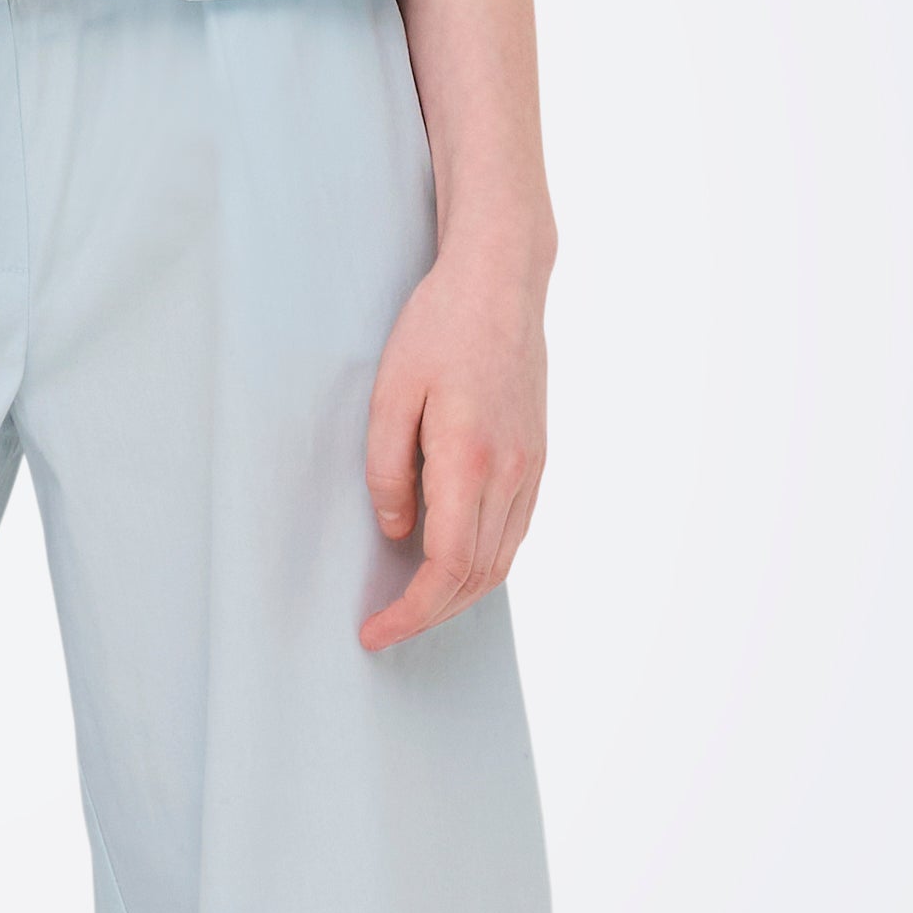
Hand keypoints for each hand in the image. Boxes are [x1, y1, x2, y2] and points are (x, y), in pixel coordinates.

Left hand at [361, 238, 548, 651]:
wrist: (502, 280)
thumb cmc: (439, 326)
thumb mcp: (390, 392)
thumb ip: (387, 469)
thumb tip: (397, 530)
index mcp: (470, 459)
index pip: (446, 567)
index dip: (411, 612)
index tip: (375, 632)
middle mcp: (511, 473)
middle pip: (477, 577)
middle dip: (430, 615)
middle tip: (385, 629)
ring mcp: (531, 467)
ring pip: (501, 560)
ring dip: (458, 596)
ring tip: (412, 605)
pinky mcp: (537, 457)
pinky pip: (514, 531)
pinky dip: (482, 562)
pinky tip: (452, 563)